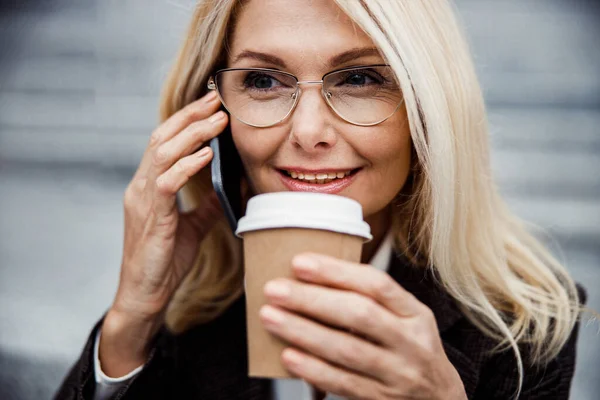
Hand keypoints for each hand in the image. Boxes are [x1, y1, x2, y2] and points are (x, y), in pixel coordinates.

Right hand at [112, 91, 228, 322]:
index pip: (166, 141)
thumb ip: (205, 205)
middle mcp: (141, 186)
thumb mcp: (192, 227)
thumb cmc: (165, 261)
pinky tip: (207, 155)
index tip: (213, 103)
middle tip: (217, 98)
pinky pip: (167, 183)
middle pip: (163, 137)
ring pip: (163, 153)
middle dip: (191, 115)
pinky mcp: (151, 218)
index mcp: (149, 186)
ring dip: (193, 133)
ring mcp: (142, 200)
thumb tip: (228, 187)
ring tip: (218, 119)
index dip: (187, 119)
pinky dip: (187, 165)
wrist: (145, 295)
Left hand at [259, 253, 466, 399]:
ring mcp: (398, 374)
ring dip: (303, 332)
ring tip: (271, 317)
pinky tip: (288, 355)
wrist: (439, 399)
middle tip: (275, 289)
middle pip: (359, 314)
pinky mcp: (382, 399)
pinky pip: (343, 383)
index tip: (300, 263)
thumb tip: (314, 279)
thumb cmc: (409, 347)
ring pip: (347, 350)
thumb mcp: (405, 319)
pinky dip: (313, 369)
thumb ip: (372, 301)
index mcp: (415, 313)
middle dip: (312, 300)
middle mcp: (411, 342)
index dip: (336, 272)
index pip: (376, 285)